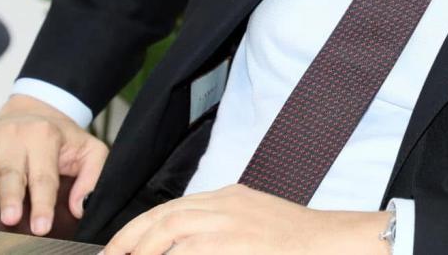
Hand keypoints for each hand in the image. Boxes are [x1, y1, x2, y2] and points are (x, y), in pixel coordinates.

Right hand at [0, 93, 108, 235]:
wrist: (37, 108)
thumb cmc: (60, 138)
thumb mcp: (89, 149)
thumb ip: (93, 175)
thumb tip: (81, 207)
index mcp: (46, 139)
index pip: (45, 177)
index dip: (43, 203)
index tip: (41, 227)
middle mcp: (17, 137)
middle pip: (12, 172)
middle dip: (11, 197)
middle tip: (11, 220)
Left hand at [101, 184, 388, 254]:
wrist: (330, 242)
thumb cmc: (295, 240)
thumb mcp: (252, 221)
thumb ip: (219, 227)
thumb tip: (182, 244)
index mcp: (227, 198)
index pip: (170, 209)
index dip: (137, 229)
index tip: (117, 250)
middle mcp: (224, 207)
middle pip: (164, 219)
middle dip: (130, 242)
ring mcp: (228, 226)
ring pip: (170, 233)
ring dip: (144, 251)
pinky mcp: (232, 246)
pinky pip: (191, 251)